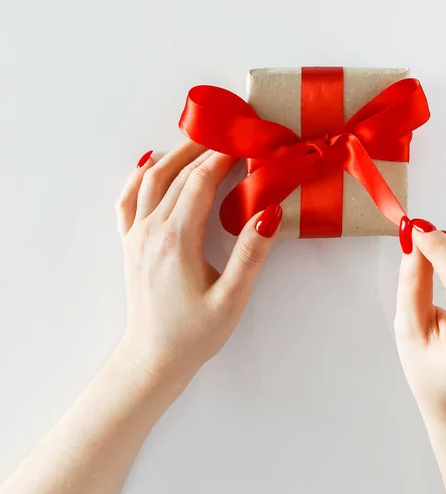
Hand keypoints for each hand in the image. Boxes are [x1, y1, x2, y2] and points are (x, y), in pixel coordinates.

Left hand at [115, 142, 281, 382]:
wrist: (153, 358)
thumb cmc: (194, 334)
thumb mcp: (231, 299)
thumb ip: (250, 255)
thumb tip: (269, 214)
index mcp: (176, 240)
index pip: (200, 182)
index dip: (223, 158)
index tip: (244, 142)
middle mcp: (151, 230)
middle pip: (177, 174)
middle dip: (204, 149)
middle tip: (229, 134)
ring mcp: (136, 235)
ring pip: (152, 180)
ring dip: (176, 155)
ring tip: (199, 141)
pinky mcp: (130, 244)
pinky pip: (128, 199)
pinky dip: (138, 176)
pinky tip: (148, 163)